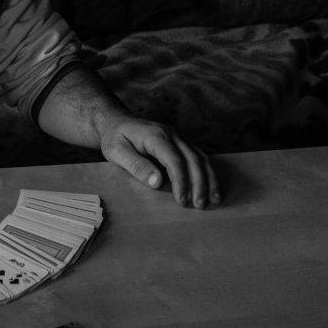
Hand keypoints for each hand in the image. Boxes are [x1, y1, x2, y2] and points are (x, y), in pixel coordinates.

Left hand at [99, 117, 220, 209]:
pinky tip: (211, 187)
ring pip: (200, 157)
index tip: (182, 200)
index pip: (174, 159)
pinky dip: (207, 172)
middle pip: (192, 159)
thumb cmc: (115, 138)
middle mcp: (171, 134)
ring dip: (209, 179)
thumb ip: (136, 166)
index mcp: (154, 136)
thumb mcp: (116, 152)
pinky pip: (198, 157)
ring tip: (213, 200)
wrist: (117, 122)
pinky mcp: (180, 143)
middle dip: (199, 183)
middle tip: (199, 205)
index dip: (181, 181)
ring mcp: (178, 138)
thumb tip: (157, 182)